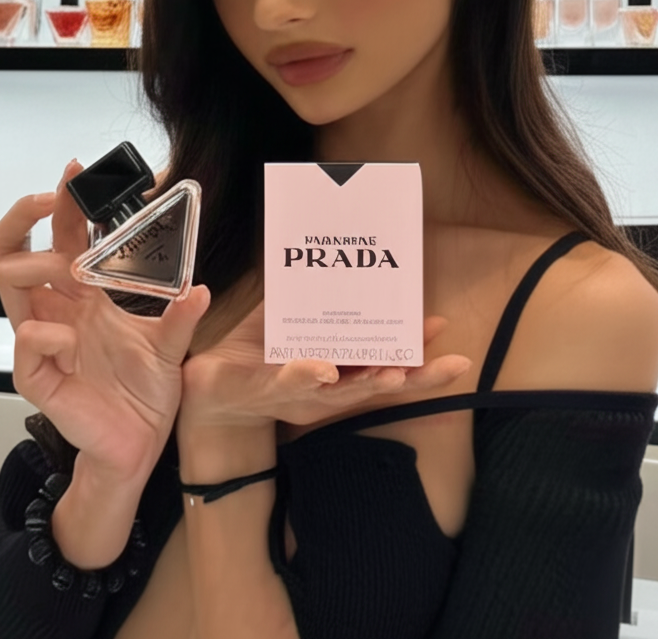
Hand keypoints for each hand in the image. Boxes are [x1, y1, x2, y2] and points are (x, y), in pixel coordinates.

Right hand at [0, 160, 209, 480]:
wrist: (137, 447)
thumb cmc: (143, 395)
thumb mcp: (171, 348)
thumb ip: (179, 316)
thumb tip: (199, 287)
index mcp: (84, 298)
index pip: (61, 239)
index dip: (63, 204)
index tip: (76, 172)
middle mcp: (59, 312)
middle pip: (15, 251)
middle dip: (28, 215)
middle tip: (57, 198)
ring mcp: (45, 343)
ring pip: (9, 287)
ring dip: (37, 267)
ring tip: (73, 273)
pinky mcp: (40, 378)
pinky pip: (26, 344)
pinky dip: (48, 334)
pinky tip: (75, 342)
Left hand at [179, 299, 470, 433]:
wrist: (204, 386)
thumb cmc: (252, 353)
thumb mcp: (285, 318)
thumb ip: (309, 297)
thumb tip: (335, 262)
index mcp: (336, 373)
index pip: (385, 365)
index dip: (417, 353)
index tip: (443, 331)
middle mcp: (324, 391)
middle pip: (378, 387)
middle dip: (417, 377)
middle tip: (453, 365)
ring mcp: (296, 395)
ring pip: (341, 393)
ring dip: (369, 382)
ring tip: (396, 372)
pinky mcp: (263, 391)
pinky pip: (287, 384)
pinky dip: (306, 376)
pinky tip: (323, 369)